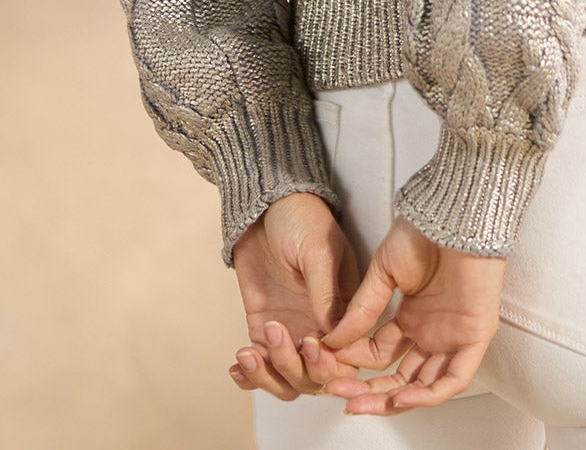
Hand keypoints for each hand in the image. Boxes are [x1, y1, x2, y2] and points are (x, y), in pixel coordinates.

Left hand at [226, 192, 372, 401]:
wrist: (266, 206)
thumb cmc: (301, 219)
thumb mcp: (317, 250)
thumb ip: (325, 292)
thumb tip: (331, 333)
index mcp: (346, 309)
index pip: (347, 356)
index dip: (330, 362)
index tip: (310, 344)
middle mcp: (322, 327)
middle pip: (317, 377)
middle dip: (297, 368)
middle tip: (277, 335)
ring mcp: (293, 330)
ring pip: (290, 380)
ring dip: (270, 376)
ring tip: (249, 353)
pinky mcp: (265, 329)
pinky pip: (262, 367)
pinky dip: (251, 377)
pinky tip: (238, 367)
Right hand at [311, 214, 505, 413]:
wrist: (453, 214)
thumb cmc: (424, 230)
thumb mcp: (384, 272)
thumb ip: (362, 309)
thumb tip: (333, 339)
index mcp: (411, 316)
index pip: (380, 354)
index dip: (354, 362)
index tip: (330, 362)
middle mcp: (431, 331)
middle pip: (400, 377)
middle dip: (369, 391)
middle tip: (342, 396)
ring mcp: (453, 337)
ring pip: (424, 385)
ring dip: (394, 399)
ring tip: (362, 402)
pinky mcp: (475, 337)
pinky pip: (454, 378)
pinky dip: (429, 394)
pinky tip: (402, 396)